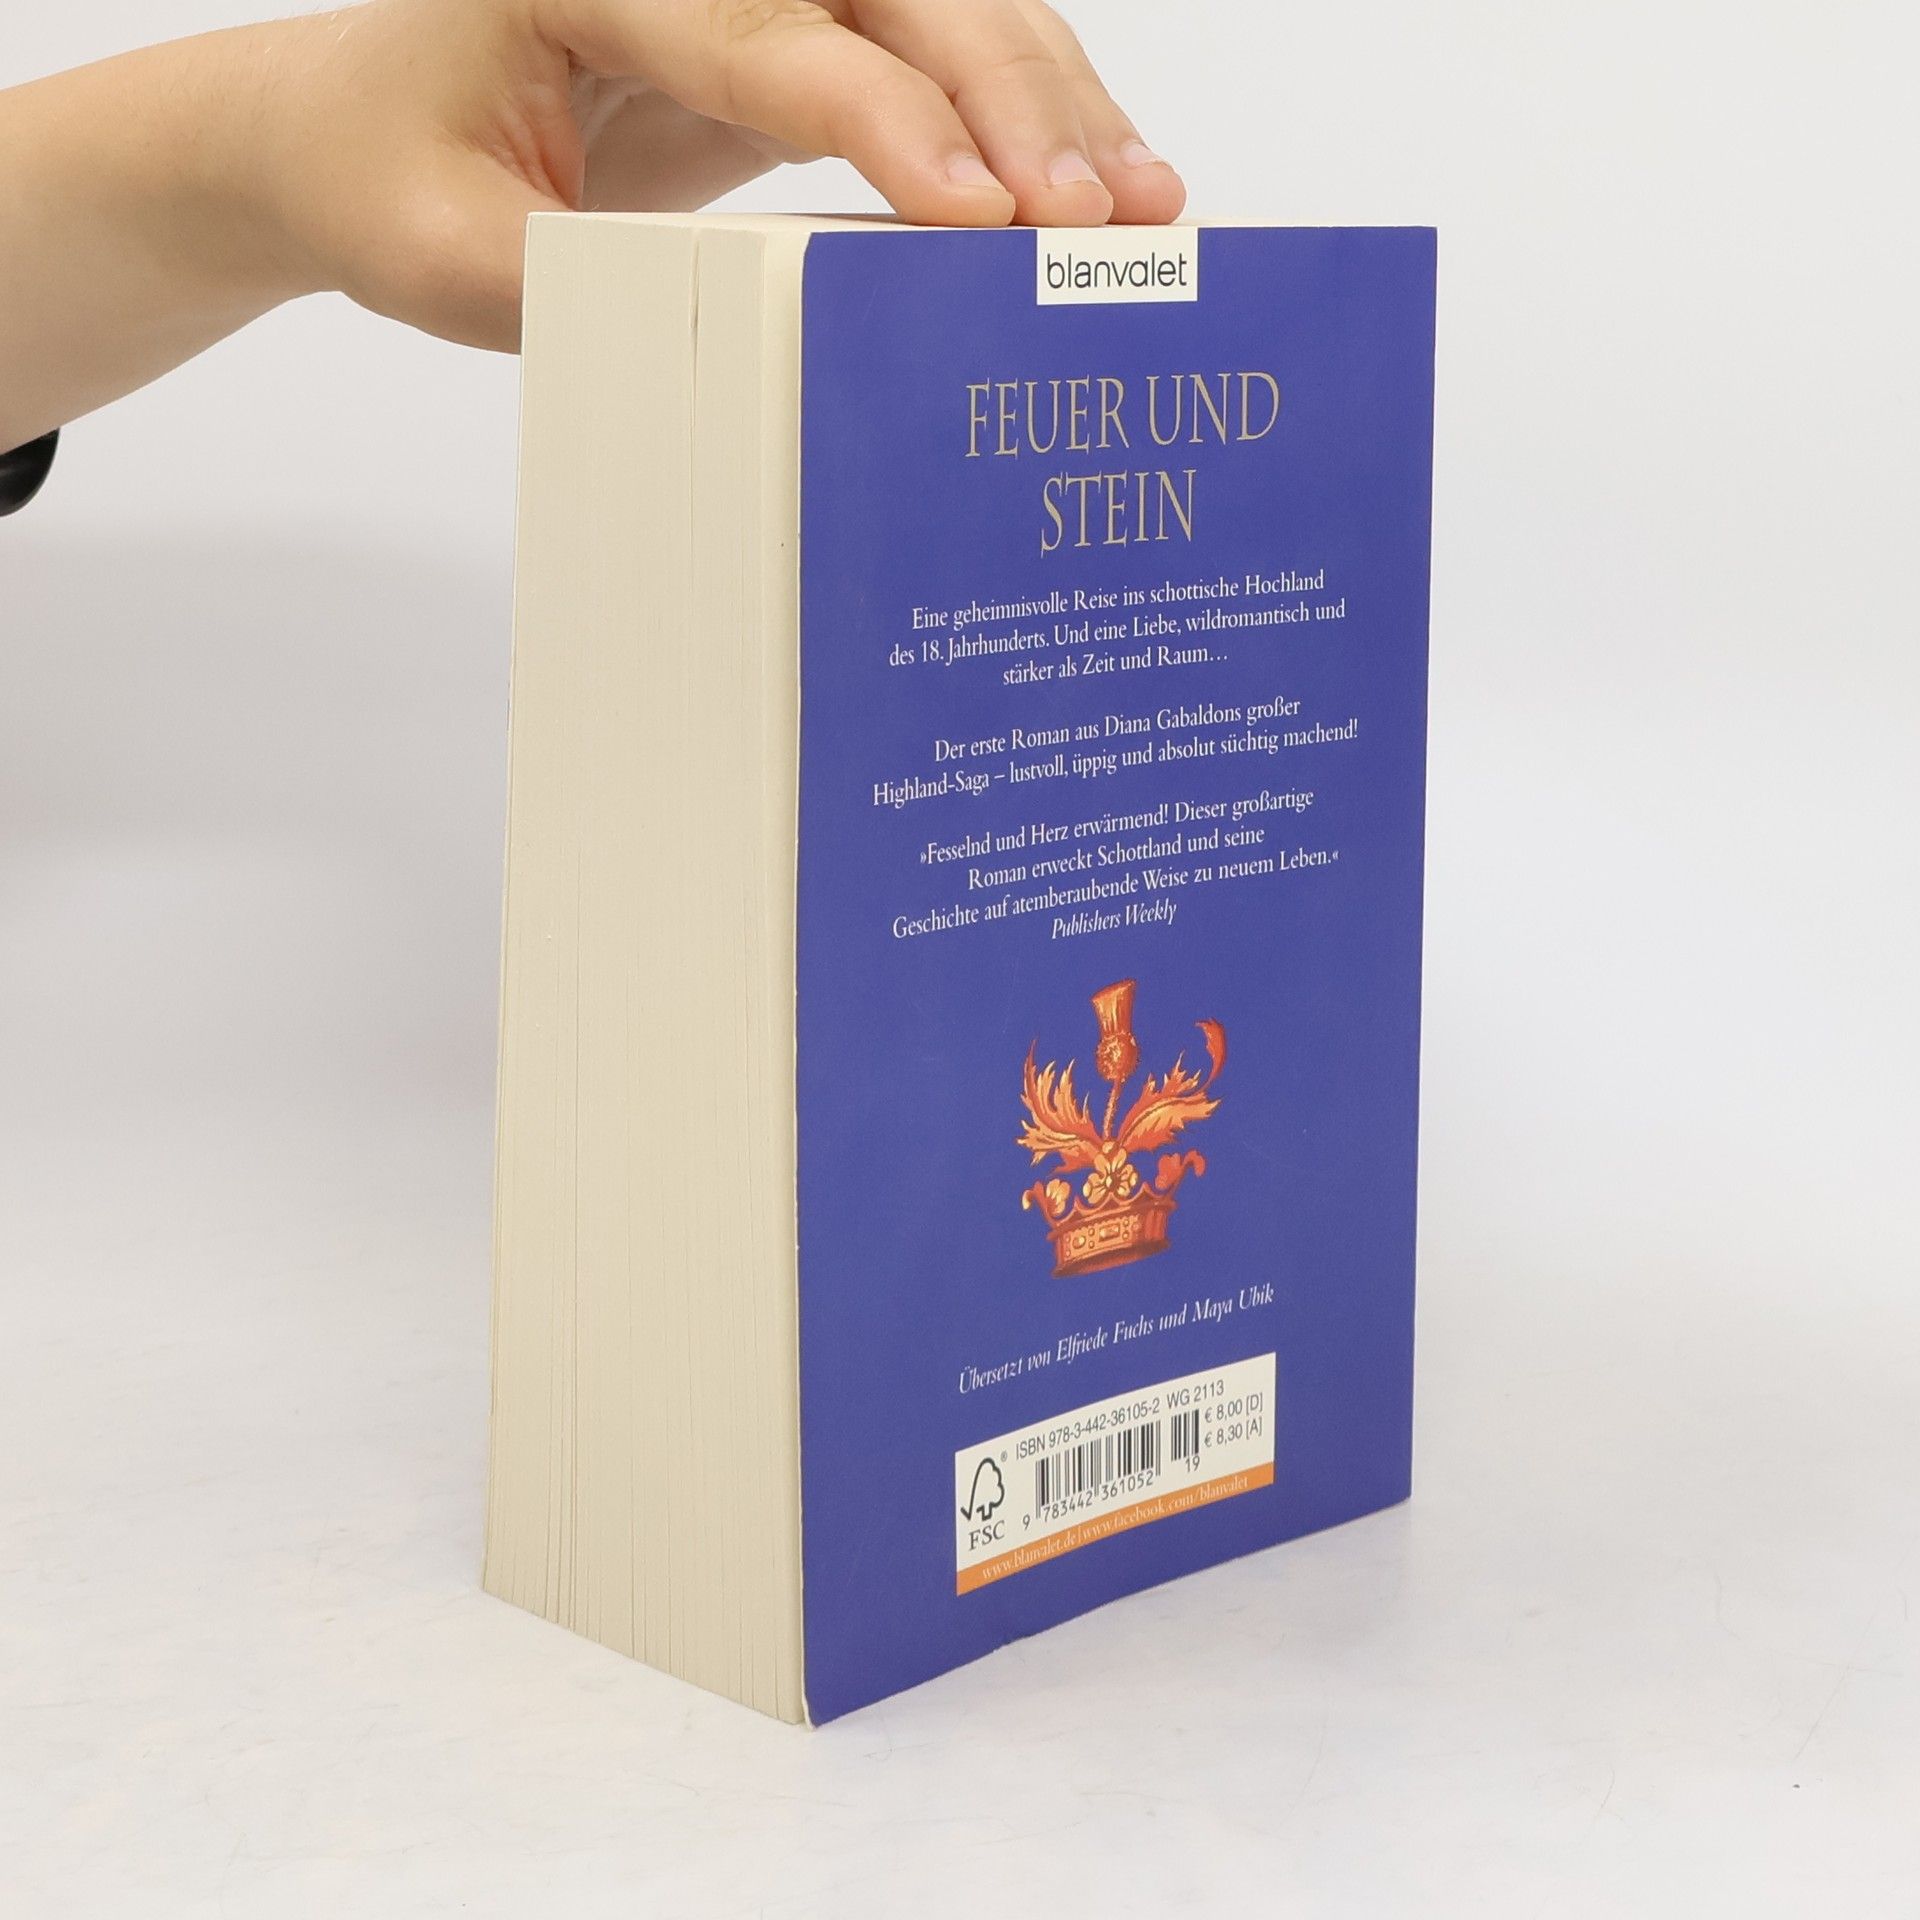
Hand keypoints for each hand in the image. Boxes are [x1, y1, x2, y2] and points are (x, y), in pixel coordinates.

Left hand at [250, 0, 1186, 349]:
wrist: (361, 127)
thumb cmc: (393, 176)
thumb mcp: (446, 255)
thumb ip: (573, 285)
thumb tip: (755, 334)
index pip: (768, 38)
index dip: (890, 123)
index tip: (981, 212)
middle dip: (1013, 107)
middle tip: (1103, 218)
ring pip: (943, 10)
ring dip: (1052, 103)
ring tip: (1146, 204)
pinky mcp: (798, 28)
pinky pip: (934, 55)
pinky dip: (1022, 118)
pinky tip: (1092, 180)